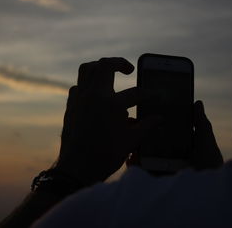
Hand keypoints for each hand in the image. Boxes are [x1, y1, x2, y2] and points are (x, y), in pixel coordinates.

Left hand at [55, 57, 159, 184]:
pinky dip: (87, 85)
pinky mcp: (71, 105)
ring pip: (86, 69)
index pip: (136, 93)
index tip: (156, 95)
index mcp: (112, 103)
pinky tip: (95, 94)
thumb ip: (147, 126)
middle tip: (129, 69)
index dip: (149, 94)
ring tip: (109, 73)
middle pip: (105, 65)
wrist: (77, 167)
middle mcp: (94, 95)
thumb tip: (160, 118)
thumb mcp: (131, 141)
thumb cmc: (106, 156)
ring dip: (99, 67)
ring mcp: (80, 98)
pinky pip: (78, 86)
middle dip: (119, 63)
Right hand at [127, 100, 223, 170]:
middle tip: (130, 121)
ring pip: (141, 153)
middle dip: (137, 131)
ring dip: (132, 145)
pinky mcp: (153, 178)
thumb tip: (197, 102)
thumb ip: (201, 123)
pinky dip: (132, 163)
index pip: (161, 130)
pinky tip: (130, 157)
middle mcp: (166, 155)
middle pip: (148, 140)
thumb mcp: (206, 143)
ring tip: (125, 136)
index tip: (143, 110)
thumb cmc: (209, 166)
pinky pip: (139, 170)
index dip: (151, 121)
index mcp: (177, 145)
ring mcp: (158, 166)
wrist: (206, 190)